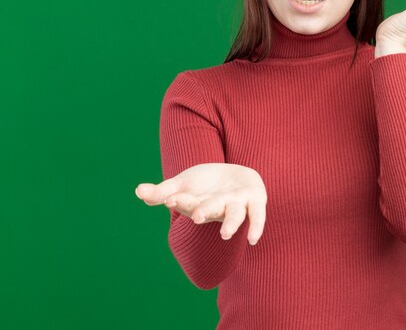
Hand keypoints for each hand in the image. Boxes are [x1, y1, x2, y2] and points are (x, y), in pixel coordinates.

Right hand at [135, 163, 267, 244]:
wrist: (233, 177)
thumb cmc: (204, 184)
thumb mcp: (182, 183)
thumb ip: (162, 191)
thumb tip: (137, 191)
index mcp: (198, 204)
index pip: (187, 203)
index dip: (179, 200)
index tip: (169, 198)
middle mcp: (218, 207)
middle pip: (209, 209)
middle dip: (203, 211)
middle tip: (197, 217)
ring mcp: (236, 204)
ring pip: (234, 214)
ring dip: (231, 224)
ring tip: (226, 234)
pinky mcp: (255, 198)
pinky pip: (258, 214)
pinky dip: (257, 226)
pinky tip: (254, 240)